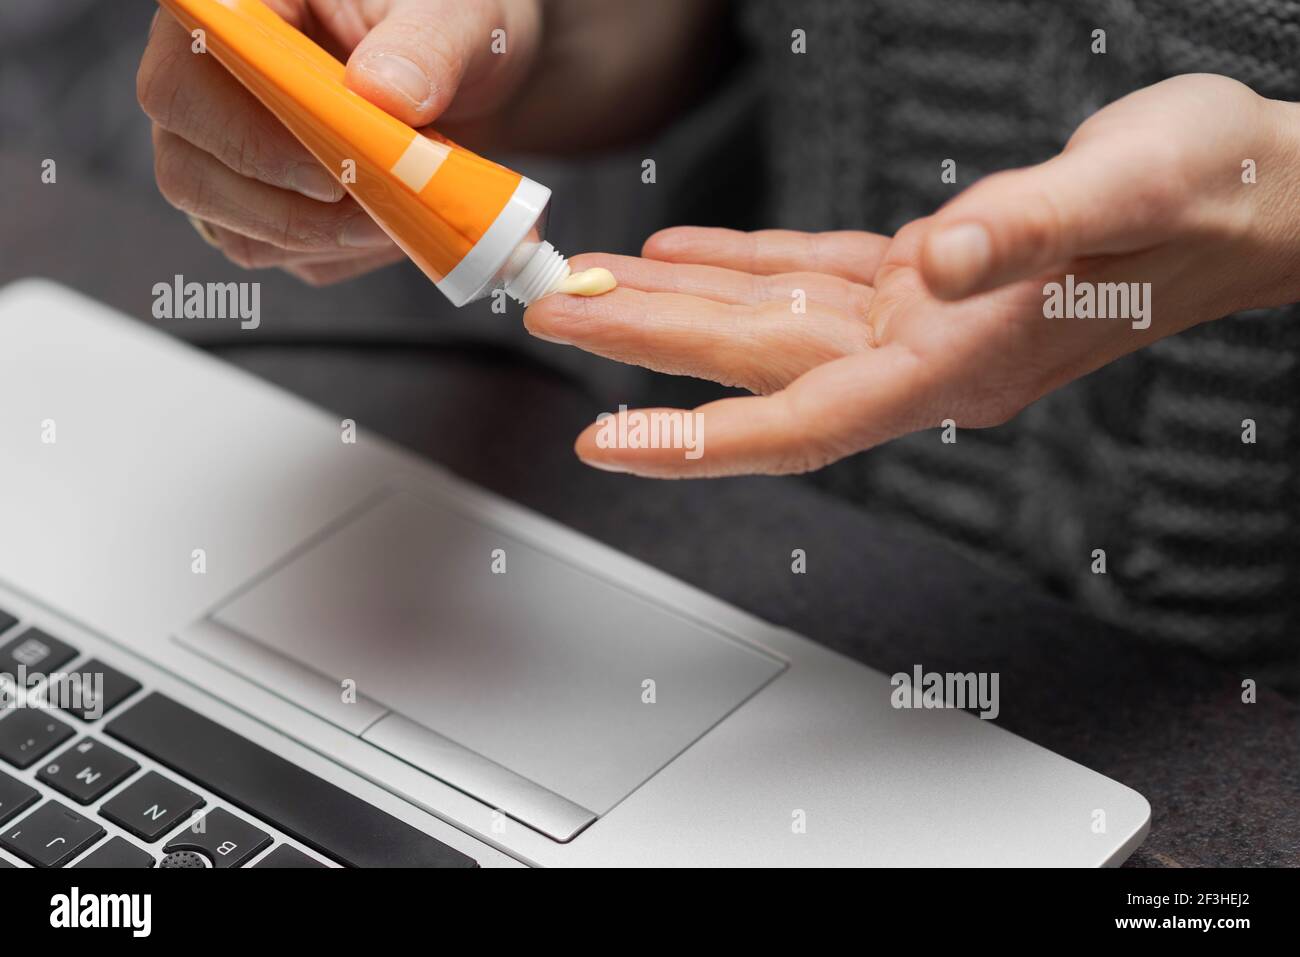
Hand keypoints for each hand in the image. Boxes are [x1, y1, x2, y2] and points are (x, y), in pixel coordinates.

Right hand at [138, 0, 542, 285]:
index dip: (244, 142)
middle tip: (376, 211)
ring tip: (399, 215)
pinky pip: (274, 252)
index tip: (331, 175)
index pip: (178, 82)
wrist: (472, 75)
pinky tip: (390, 224)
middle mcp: (207, 80)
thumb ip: (424, 47)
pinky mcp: (254, 202)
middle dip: (287, 212)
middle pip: (185, 169)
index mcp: (235, 10)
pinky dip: (336, 254)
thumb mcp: (453, 17)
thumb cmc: (447, 25)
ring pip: (229, 227)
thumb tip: (383, 94)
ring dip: (320, 240)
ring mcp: (222, 147)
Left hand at [524, 74, 1299, 476]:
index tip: (609, 441)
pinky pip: (814, 276)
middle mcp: (927, 354)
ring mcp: (925, 317)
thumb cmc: (1210, 192)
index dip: (698, 440)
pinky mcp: (932, 273)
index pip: (800, 421)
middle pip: (756, 365)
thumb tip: (944, 259)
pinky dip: (745, 263)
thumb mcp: (1130, 190)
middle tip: (548, 312)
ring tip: (589, 281)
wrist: (1254, 188)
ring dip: (677, 303)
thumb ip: (1032, 231)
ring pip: (770, 319)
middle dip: (646, 346)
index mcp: (963, 358)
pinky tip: (690, 251)